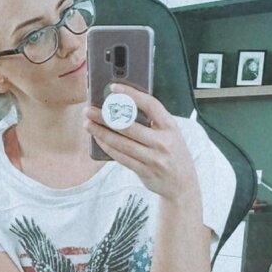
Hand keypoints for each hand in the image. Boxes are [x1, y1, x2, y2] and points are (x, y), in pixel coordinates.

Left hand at [84, 85, 199, 203]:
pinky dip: (107, 147)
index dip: (131, 94)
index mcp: (170, 126)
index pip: (150, 104)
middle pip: (129, 125)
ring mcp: (154, 158)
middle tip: (89, 110)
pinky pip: (121, 157)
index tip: (113, 88)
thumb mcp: (170, 133)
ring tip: (88, 124)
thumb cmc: (173, 153)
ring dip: (101, 133)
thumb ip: (152, 121)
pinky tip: (98, 139)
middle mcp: (163, 142)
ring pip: (122, 143)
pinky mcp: (145, 171)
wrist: (183, 183)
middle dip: (105, 116)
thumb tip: (122, 107)